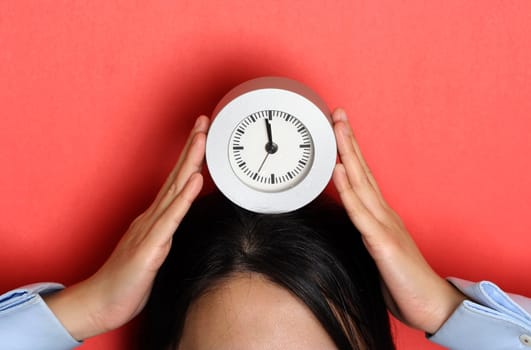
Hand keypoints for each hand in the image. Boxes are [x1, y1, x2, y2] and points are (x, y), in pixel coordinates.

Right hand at [44, 115, 209, 339]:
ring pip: (174, 191)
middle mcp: (153, 217)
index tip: (203, 136)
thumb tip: (182, 219)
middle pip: (176, 177)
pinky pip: (170, 221)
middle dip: (192, 148)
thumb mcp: (155, 249)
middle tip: (203, 121)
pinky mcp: (149, 249)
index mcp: (155, 218)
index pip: (177, 182)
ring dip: (190, 163)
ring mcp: (150, 230)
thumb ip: (167, 231)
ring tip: (202, 138)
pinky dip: (184, 199)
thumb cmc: (129, 279)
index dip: (191, 158)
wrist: (102, 303)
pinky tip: (194, 181)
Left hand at [331, 108, 464, 333]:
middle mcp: (382, 213)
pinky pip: (361, 213)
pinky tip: (339, 170)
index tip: (337, 130)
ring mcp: (384, 225)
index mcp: (380, 215)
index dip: (349, 152)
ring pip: (361, 183)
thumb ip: (364, 231)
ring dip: (347, 153)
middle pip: (362, 170)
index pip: (362, 177)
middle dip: (348, 140)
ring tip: (336, 128)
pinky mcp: (383, 243)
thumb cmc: (401, 279)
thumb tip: (347, 220)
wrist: (430, 305)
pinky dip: (348, 190)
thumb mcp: (377, 248)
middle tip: (337, 113)